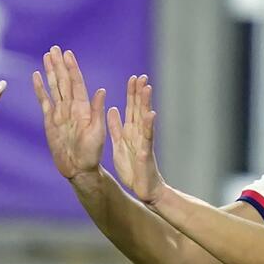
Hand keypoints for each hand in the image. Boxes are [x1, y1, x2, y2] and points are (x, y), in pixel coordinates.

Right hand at [32, 47, 105, 179]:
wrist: (79, 169)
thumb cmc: (92, 153)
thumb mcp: (97, 132)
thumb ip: (97, 112)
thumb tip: (102, 91)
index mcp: (83, 108)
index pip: (76, 83)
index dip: (72, 68)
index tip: (68, 54)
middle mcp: (71, 107)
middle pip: (63, 81)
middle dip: (59, 64)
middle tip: (54, 48)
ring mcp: (59, 113)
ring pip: (54, 87)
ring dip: (50, 71)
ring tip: (47, 56)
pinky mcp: (50, 121)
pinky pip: (44, 101)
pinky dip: (40, 89)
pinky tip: (36, 76)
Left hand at [107, 74, 165, 203]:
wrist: (143, 187)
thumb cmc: (132, 167)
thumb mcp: (119, 143)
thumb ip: (116, 127)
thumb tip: (112, 109)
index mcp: (131, 131)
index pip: (132, 108)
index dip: (132, 93)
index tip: (132, 78)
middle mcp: (139, 133)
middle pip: (139, 109)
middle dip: (140, 93)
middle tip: (141, 76)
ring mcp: (143, 142)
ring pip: (145, 119)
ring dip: (146, 104)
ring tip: (147, 88)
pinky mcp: (146, 152)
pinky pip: (147, 138)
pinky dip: (148, 126)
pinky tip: (151, 115)